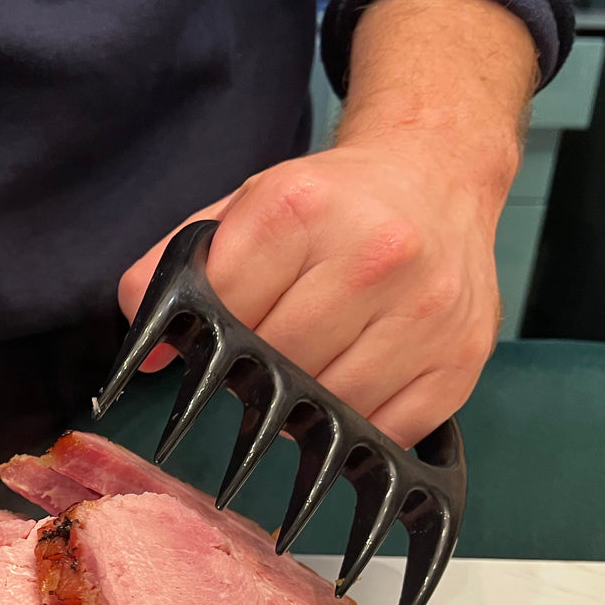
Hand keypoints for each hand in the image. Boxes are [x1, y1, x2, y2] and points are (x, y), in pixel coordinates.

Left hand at [119, 0, 533, 450]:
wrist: (436, 174)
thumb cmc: (329, 203)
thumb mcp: (242, 208)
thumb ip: (175, 269)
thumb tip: (143, 353)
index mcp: (302, 209)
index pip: (226, 314)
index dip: (209, 344)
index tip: (209, 353)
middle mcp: (374, 254)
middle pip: (279, 366)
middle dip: (256, 379)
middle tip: (257, 370)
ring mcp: (426, 308)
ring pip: (333, 407)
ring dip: (304, 412)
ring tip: (301, 380)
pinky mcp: (461, 357)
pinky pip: (388, 431)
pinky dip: (356, 428)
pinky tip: (348, 395)